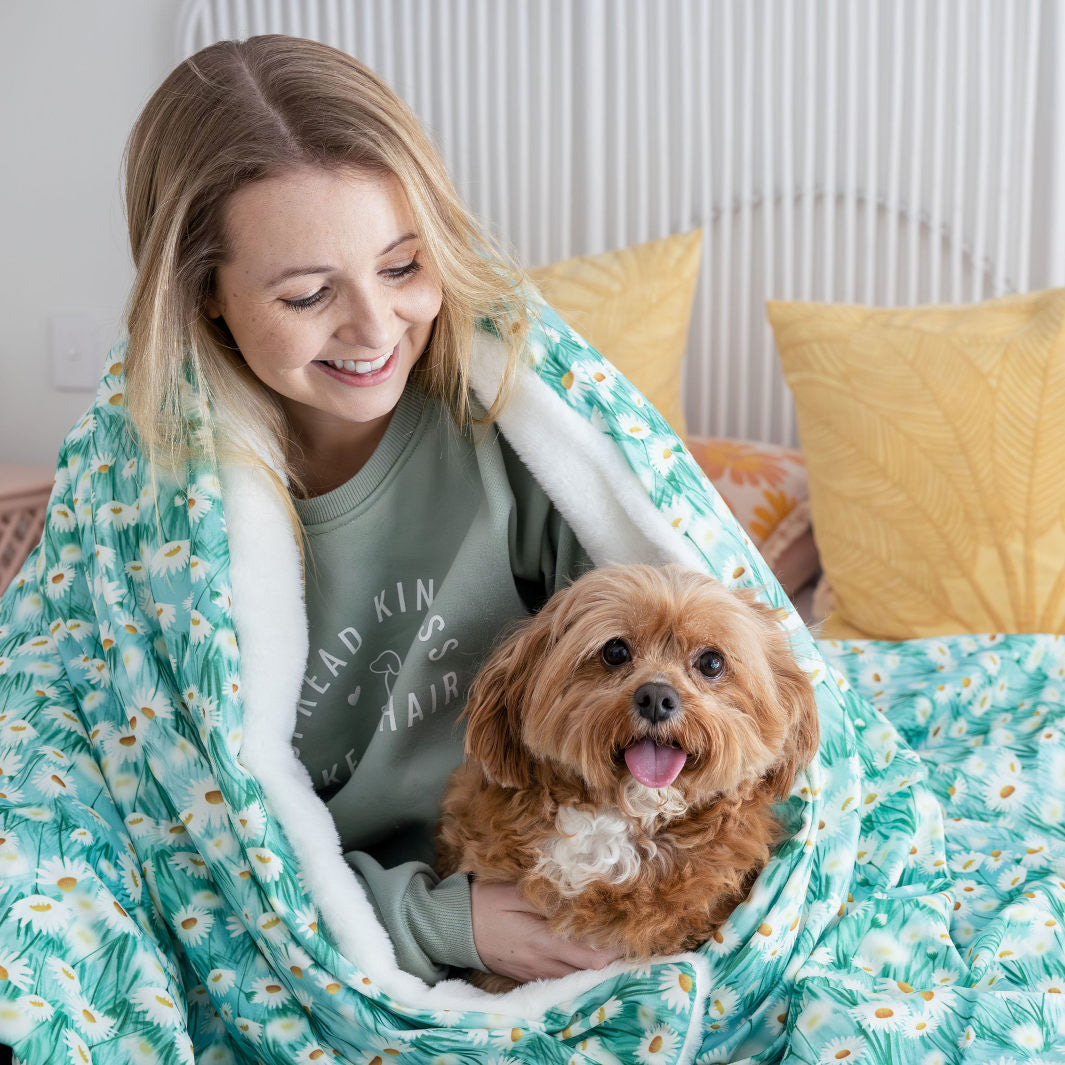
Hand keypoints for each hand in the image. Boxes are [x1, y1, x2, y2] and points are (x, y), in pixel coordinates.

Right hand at [470, 880, 621, 983]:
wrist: (453, 927)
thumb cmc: (485, 904)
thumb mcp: (515, 893)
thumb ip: (548, 899)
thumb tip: (580, 900)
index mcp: (541, 943)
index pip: (591, 958)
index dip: (614, 950)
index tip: (626, 934)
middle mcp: (541, 964)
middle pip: (588, 973)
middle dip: (609, 959)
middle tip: (623, 938)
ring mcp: (534, 973)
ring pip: (575, 978)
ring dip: (593, 965)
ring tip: (607, 945)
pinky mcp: (527, 975)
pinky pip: (559, 977)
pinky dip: (574, 968)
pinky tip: (580, 953)